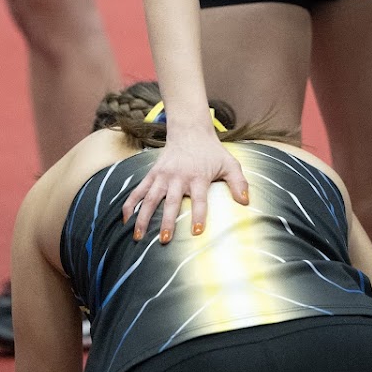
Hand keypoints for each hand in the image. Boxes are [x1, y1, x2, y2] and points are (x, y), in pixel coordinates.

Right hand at [121, 124, 248, 241]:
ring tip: (137, 236)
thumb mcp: (229, 163)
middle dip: (167, 221)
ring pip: (150, 198)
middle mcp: (178, 177)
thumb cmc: (212, 152)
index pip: (199, 199)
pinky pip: (138, 190)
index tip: (196, 231)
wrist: (190, 130)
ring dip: (143, 217)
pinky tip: (125, 220)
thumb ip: (239, 182)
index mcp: (198, 177)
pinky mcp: (152, 174)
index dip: (198, 215)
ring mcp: (163, 175)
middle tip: (164, 240)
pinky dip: (130, 204)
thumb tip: (245, 202)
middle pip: (171, 201)